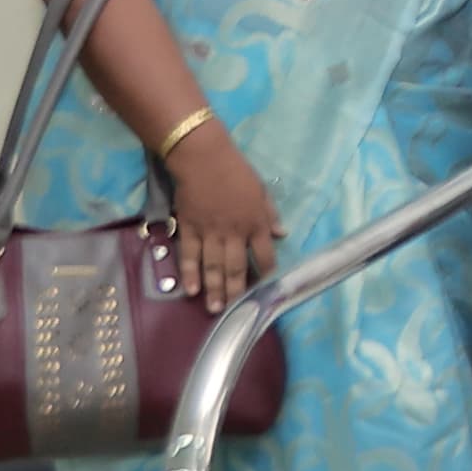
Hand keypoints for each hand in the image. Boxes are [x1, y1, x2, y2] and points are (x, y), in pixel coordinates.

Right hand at [169, 128, 283, 311]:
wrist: (203, 159)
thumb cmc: (236, 172)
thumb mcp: (261, 191)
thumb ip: (270, 214)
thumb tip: (282, 234)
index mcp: (256, 222)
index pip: (265, 254)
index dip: (266, 272)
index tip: (265, 289)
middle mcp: (234, 232)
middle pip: (236, 267)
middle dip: (235, 291)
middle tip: (234, 311)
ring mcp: (210, 232)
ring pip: (213, 266)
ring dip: (213, 288)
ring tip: (214, 308)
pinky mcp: (189, 228)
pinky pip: (190, 255)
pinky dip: (190, 273)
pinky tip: (190, 290)